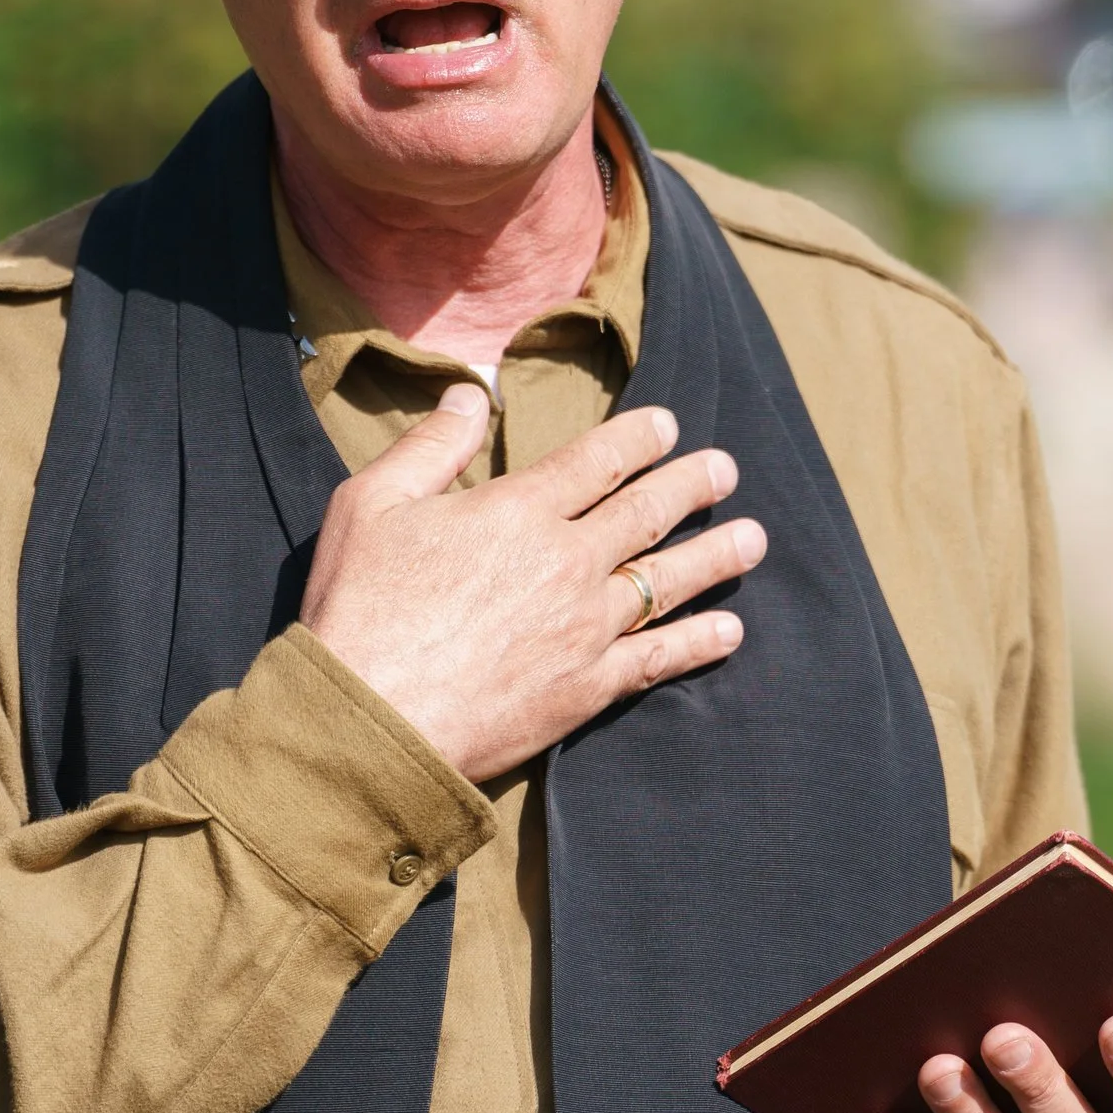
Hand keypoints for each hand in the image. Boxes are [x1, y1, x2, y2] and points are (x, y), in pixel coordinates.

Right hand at [299, 388, 765, 781]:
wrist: (370, 720)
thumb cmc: (358, 609)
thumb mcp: (372, 504)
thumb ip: (431, 445)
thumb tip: (470, 393)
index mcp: (518, 509)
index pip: (599, 459)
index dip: (641, 437)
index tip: (669, 426)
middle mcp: (566, 561)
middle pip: (649, 511)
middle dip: (693, 484)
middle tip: (726, 469)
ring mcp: (585, 627)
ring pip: (669, 580)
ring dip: (716, 555)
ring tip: (754, 538)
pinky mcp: (588, 688)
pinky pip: (659, 658)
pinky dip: (700, 643)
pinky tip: (730, 632)